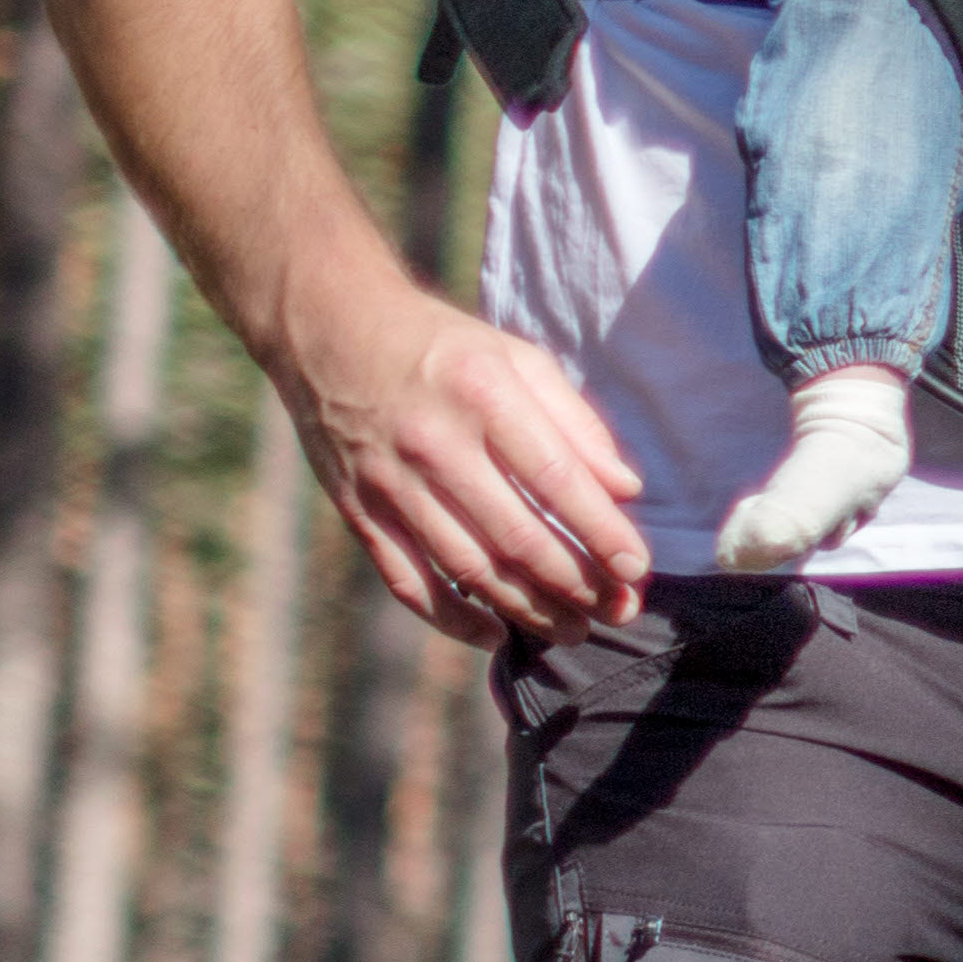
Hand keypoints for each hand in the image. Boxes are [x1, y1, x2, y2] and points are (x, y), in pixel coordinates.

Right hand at [291, 276, 654, 644]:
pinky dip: (451, 617)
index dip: (602, 531)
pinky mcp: (358, 509)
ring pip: (468, 568)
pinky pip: (408, 580)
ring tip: (572, 629)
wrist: (327, 328)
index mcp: (484, 395)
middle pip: (517, 536)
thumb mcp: (515, 358)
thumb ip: (575, 422)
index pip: (557, 479)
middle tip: (617, 611)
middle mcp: (435, 443)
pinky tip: (493, 633)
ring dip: (526, 609)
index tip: (635, 567)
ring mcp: (390, 482)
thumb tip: (625, 488)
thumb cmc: (441, 346)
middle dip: (575, 584)